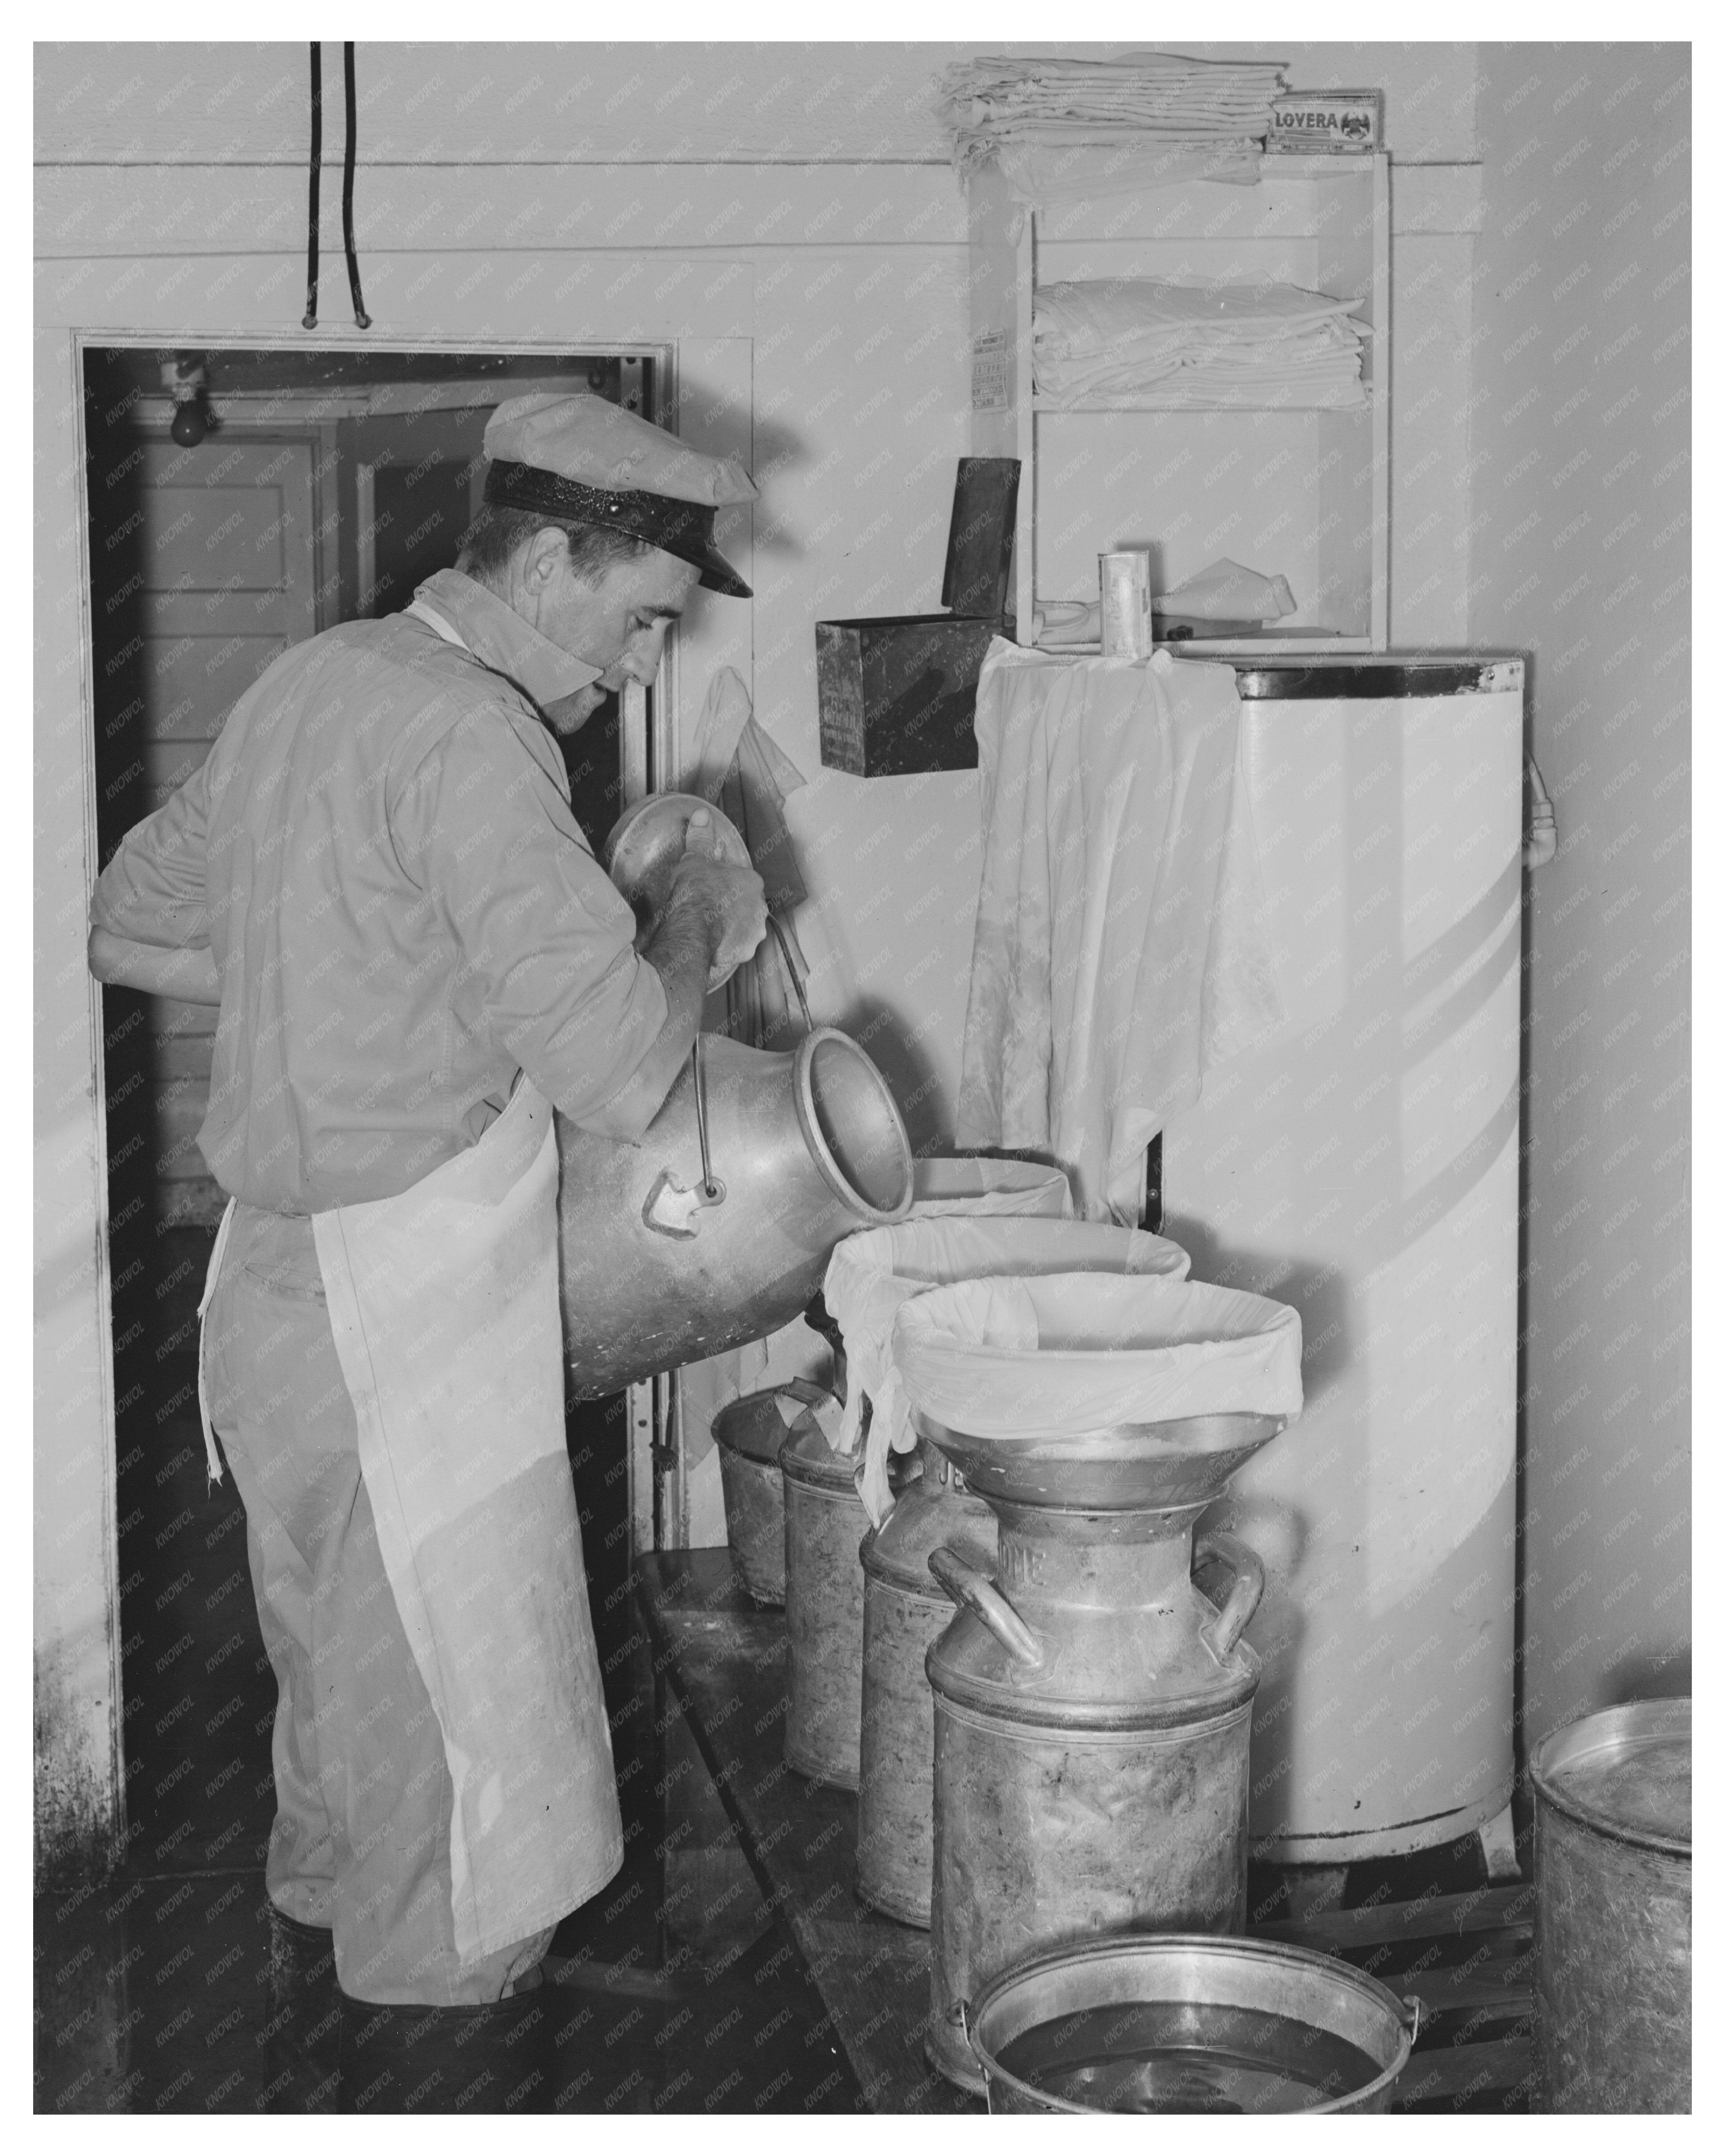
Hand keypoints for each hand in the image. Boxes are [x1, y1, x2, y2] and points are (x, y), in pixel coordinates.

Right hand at [664, 813, 767, 974]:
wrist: (692, 928)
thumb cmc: (696, 892)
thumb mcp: (695, 859)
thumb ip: (701, 839)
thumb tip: (702, 815)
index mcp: (753, 882)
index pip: (744, 880)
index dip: (728, 884)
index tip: (713, 888)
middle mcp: (760, 908)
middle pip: (748, 905)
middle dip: (733, 907)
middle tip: (711, 909)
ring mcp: (754, 932)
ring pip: (745, 928)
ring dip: (732, 929)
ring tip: (710, 929)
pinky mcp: (745, 952)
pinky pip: (736, 948)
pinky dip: (727, 947)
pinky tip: (712, 945)